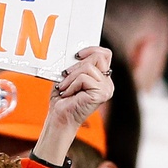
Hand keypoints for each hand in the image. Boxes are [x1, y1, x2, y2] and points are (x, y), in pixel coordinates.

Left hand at [34, 46, 113, 166]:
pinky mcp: (101, 94)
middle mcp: (107, 83)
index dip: (92, 49)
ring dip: (71, 77)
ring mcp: (106, 89)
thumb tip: (75, 52)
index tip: (76, 55)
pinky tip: (67, 94)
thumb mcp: (68, 76)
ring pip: (89, 67)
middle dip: (77, 65)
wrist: (59, 117)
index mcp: (101, 78)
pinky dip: (71, 85)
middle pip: (98, 57)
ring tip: (64, 87)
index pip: (105, 54)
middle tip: (64, 75)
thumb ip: (76, 65)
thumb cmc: (62, 98)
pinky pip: (84, 78)